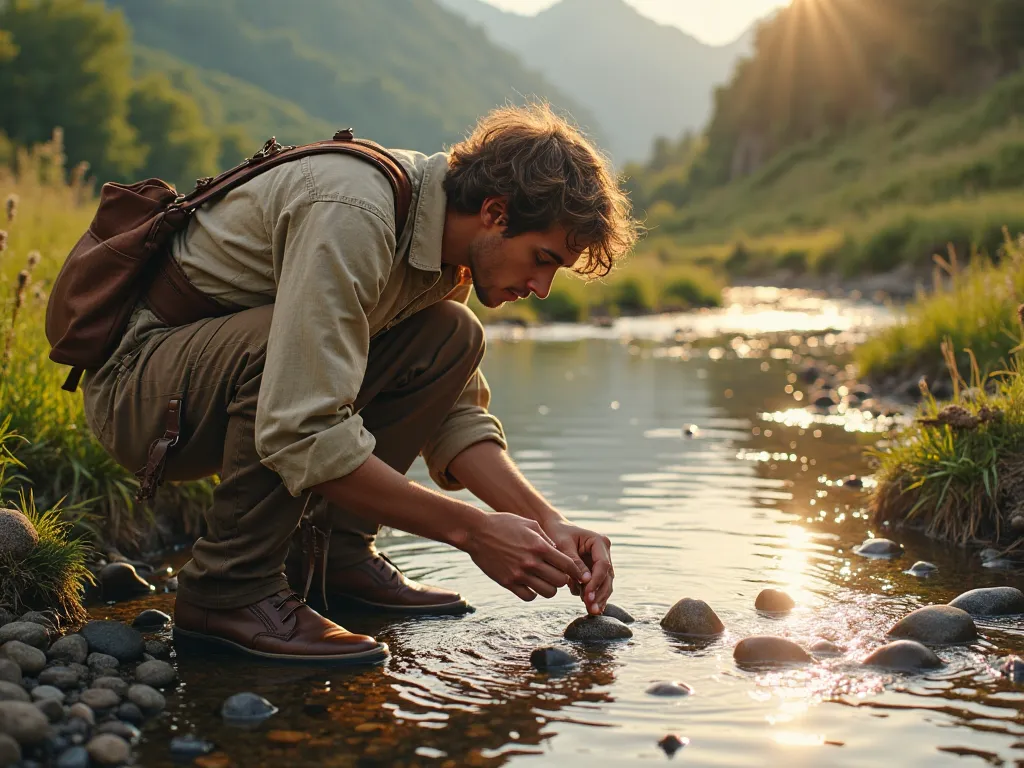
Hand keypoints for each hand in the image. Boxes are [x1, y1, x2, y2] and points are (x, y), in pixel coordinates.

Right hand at [464, 511, 584, 601]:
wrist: (476, 532)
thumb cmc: (504, 524)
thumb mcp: (529, 524)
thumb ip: (546, 539)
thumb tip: (558, 553)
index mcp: (539, 546)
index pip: (568, 565)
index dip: (576, 571)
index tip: (577, 573)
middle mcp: (531, 562)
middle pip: (560, 582)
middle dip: (562, 579)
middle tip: (556, 574)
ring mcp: (519, 574)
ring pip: (548, 592)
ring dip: (549, 587)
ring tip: (544, 579)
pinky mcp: (507, 582)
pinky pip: (529, 597)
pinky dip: (533, 593)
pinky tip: (530, 584)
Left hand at [542, 518, 613, 615]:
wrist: (553, 528)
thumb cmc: (557, 534)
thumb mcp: (563, 546)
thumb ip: (574, 562)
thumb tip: (586, 581)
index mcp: (599, 542)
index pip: (603, 564)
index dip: (596, 581)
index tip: (587, 595)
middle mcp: (604, 552)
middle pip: (607, 576)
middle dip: (600, 593)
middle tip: (592, 608)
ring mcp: (601, 561)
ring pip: (605, 583)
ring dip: (598, 597)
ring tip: (591, 611)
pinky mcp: (595, 570)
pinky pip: (597, 584)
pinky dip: (593, 595)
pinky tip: (590, 608)